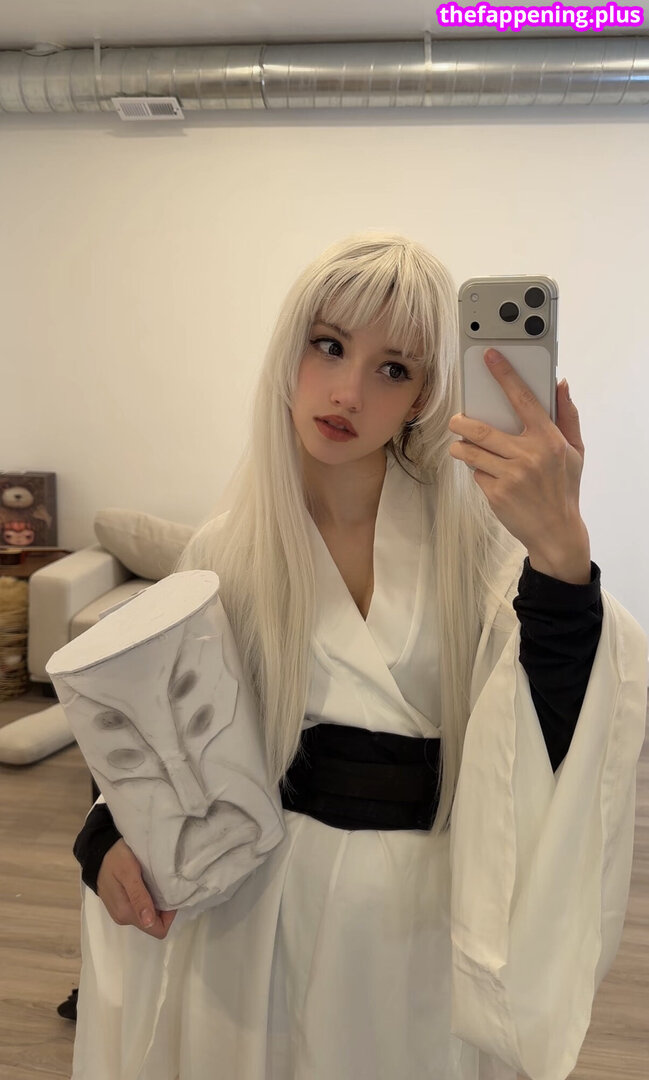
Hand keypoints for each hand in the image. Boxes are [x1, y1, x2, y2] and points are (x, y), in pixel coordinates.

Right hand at [97, 838, 176, 939]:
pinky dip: (149, 899)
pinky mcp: (120, 905)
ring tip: (157, 883)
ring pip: (148, 915)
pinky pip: (141, 908)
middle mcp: (123, 918)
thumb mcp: (128, 872)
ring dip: (156, 902)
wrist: (96, 851)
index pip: (157, 929)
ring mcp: (121, 912)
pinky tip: (149, 883)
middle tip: (166, 885)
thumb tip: (149, 922)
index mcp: (126, 914)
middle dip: (164, 908)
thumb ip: (138, 896)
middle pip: (154, 923)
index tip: (172, 895)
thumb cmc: (115, 858)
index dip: (169, 916)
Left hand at [448, 349, 590, 581]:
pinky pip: (476, 474)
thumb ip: (568, 416)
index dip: (505, 375)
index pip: (523, 399)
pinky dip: (477, 471)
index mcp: (549, 439)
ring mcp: (510, 475)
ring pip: (470, 452)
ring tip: (462, 446)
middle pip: (481, 429)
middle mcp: (528, 455)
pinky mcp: (496, 494)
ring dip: (460, 446)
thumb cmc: (564, 487)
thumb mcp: (575, 452)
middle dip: (462, 422)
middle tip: (457, 419)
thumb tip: (561, 384)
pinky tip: (487, 475)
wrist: (556, 531)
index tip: (490, 357)